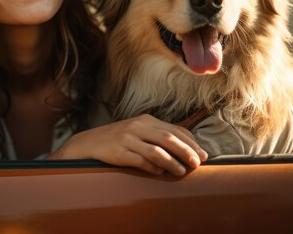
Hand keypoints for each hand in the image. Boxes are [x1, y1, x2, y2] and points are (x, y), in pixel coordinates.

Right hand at [48, 114, 207, 175]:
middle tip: (199, 163)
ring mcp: (128, 139)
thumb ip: (158, 136)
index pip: (174, 129)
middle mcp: (138, 126)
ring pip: (156, 150)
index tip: (203, 154)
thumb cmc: (119, 139)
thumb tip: (185, 147)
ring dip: (172, 162)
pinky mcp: (119, 152)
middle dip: (187, 151)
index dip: (191, 142)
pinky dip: (152, 167)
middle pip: (168, 138)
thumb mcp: (139, 131)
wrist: (89, 143)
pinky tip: (159, 173)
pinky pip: (139, 160)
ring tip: (182, 172)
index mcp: (146, 120)